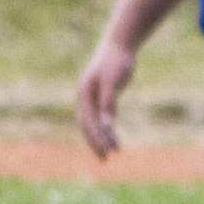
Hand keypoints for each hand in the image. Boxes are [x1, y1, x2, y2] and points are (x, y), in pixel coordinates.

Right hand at [73, 35, 135, 158]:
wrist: (119, 45)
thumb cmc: (116, 62)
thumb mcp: (113, 82)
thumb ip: (109, 102)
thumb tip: (107, 125)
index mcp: (84, 94)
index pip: (88, 123)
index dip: (96, 139)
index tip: (107, 152)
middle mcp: (85, 97)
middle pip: (87, 125)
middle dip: (96, 142)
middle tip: (106, 159)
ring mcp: (91, 96)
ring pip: (94, 122)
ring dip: (102, 137)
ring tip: (114, 151)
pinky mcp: (101, 95)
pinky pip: (101, 115)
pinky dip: (106, 127)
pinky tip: (113, 135)